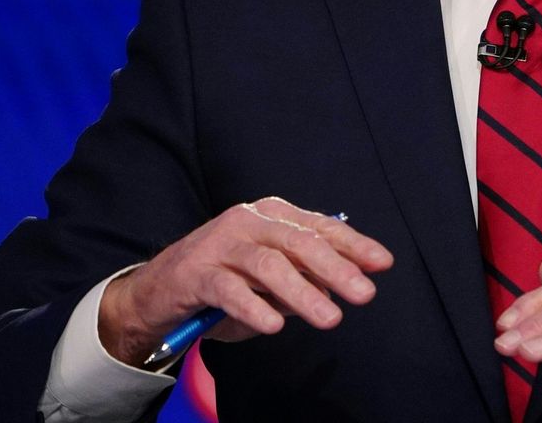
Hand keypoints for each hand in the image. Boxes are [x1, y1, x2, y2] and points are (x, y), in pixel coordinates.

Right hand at [97, 196, 393, 366]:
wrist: (159, 291)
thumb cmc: (226, 279)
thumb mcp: (271, 279)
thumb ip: (304, 277)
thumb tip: (344, 285)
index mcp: (273, 216)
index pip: (321, 228)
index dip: (354, 245)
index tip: (382, 264)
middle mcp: (248, 222)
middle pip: (300, 242)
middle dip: (337, 269)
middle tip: (364, 294)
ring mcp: (220, 244)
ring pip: (269, 265)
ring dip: (303, 293)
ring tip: (330, 319)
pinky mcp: (195, 273)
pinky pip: (230, 290)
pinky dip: (254, 307)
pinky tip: (274, 325)